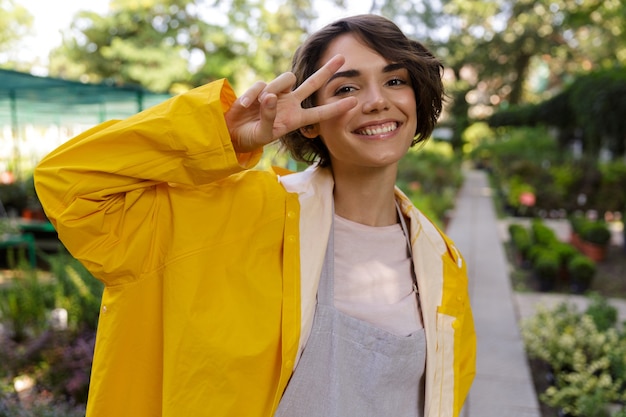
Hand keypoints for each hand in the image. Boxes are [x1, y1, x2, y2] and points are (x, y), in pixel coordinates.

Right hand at [225, 55, 356, 152]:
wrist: (233, 132)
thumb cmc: (252, 137)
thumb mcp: (263, 134)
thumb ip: (269, 117)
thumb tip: (270, 96)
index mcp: (296, 118)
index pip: (320, 113)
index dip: (336, 108)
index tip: (354, 102)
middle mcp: (290, 103)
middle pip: (312, 83)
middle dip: (327, 70)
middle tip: (342, 57)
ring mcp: (276, 94)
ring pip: (286, 78)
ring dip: (275, 88)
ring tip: (257, 106)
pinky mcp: (261, 88)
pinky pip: (261, 85)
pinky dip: (252, 96)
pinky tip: (246, 106)